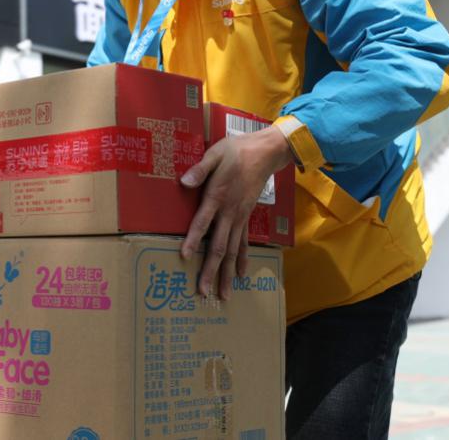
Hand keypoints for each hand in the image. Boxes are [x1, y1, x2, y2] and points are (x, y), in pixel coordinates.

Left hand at [179, 126, 291, 299]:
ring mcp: (240, 218)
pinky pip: (244, 243)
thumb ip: (200, 170)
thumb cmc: (235, 152)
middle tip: (204, 293)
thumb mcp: (215, 154)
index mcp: (217, 197)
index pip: (203, 223)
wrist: (264, 153)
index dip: (193, 240)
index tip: (184, 258)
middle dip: (211, 271)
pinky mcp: (246, 218)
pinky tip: (241, 276)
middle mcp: (229, 213)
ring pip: (232, 251)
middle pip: (219, 247)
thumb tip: (184, 182)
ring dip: (228, 274)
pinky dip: (242, 260)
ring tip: (224, 295)